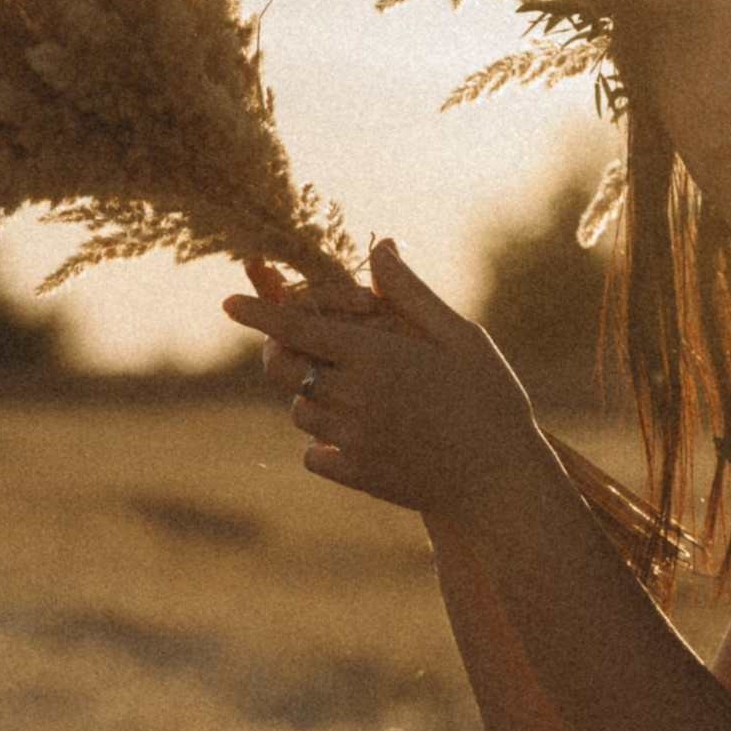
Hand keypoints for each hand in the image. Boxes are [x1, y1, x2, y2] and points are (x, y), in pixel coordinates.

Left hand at [222, 242, 542, 520]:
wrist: (502, 483)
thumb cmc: (490, 399)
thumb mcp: (461, 336)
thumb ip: (411, 293)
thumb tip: (379, 247)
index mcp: (377, 356)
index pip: (298, 328)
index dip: (259, 313)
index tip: (228, 302)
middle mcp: (355, 398)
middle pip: (284, 371)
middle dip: (286, 355)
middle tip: (310, 350)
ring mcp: (352, 440)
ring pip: (299, 412)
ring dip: (313, 397)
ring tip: (357, 394)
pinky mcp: (356, 475)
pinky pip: (313, 454)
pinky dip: (324, 443)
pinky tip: (359, 434)